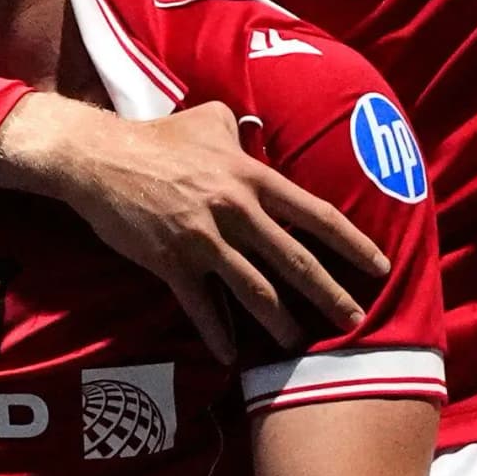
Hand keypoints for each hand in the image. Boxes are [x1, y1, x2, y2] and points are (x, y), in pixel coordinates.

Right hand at [0, 96, 391, 360]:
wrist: (98, 158)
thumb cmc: (157, 138)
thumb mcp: (210, 120)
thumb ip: (242, 131)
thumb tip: (255, 135)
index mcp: (252, 177)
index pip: (316, 214)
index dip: (352, 242)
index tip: (379, 265)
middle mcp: (236, 210)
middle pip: (294, 259)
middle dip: (329, 293)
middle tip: (354, 320)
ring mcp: (204, 239)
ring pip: (254, 289)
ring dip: (279, 322)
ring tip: (297, 344)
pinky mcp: (171, 262)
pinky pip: (201, 305)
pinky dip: (216, 333)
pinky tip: (229, 355)